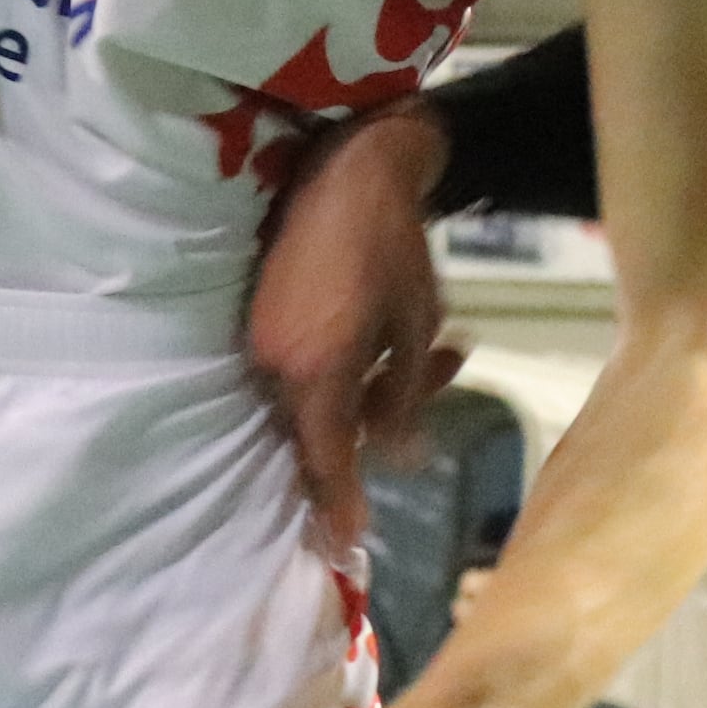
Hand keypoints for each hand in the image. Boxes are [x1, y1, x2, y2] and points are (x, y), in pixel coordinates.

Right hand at [244, 106, 463, 549]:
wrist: (348, 162)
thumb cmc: (394, 244)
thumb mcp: (417, 325)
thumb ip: (406, 397)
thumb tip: (401, 455)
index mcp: (314, 372)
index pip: (324, 460)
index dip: (337, 505)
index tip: (346, 546)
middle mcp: (275, 363)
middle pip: (323, 429)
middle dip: (384, 420)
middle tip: (445, 370)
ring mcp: (262, 337)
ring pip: (319, 395)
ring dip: (376, 384)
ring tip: (443, 345)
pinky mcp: (260, 314)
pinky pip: (305, 364)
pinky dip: (351, 362)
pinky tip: (400, 333)